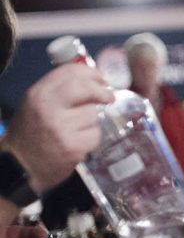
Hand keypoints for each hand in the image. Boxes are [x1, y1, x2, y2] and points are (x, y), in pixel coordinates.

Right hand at [5, 64, 113, 192]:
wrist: (20, 166)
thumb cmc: (32, 133)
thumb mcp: (37, 104)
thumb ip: (60, 90)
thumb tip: (93, 79)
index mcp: (38, 94)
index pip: (71, 72)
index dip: (92, 73)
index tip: (101, 78)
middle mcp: (48, 108)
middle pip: (87, 88)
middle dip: (102, 92)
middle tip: (108, 97)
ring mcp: (60, 127)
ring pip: (93, 114)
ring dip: (91, 121)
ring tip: (76, 129)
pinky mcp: (72, 146)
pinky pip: (95, 134)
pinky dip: (91, 138)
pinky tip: (78, 142)